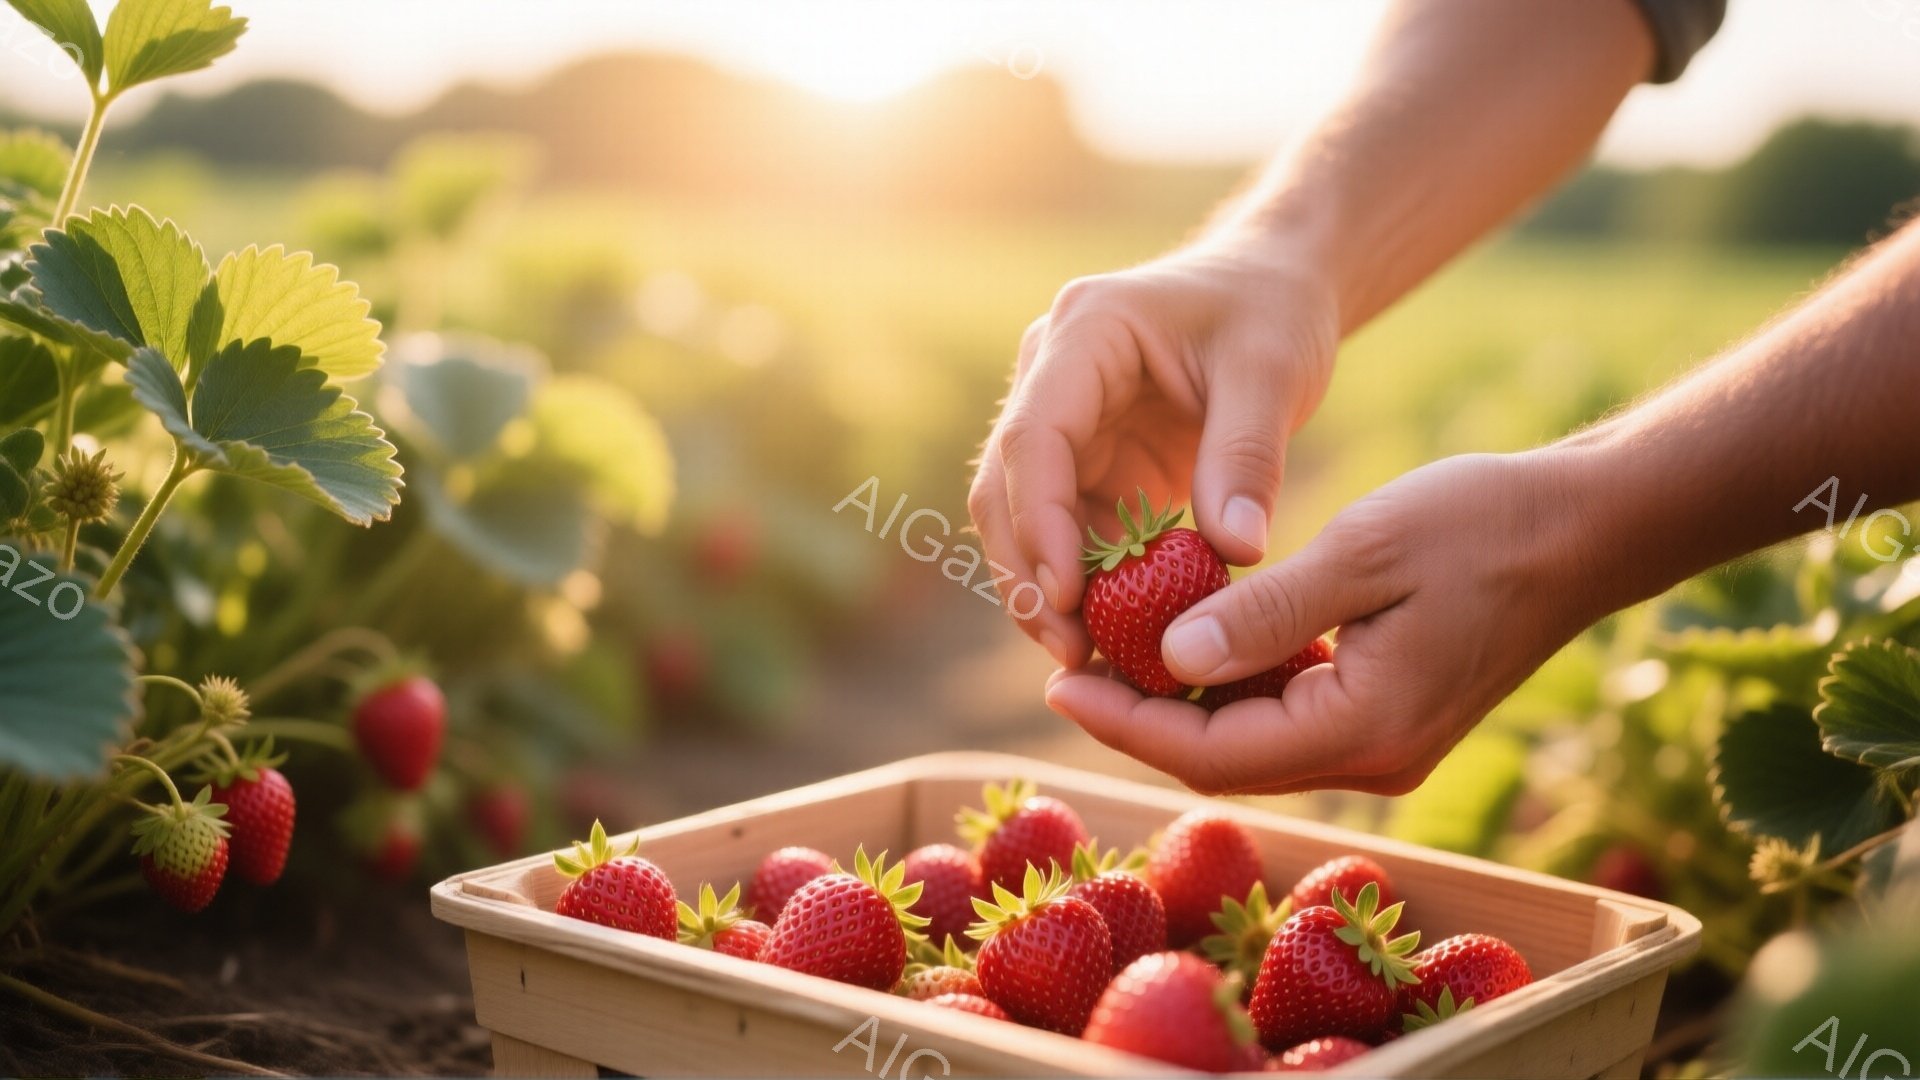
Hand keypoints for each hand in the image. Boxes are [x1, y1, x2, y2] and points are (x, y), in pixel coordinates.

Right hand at [968, 242, 1340, 667]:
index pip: (1034, 435)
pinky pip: (1065, 534)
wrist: (1272, 287)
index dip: (1039, 520)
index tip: (1067, 595)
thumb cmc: (1271, 313)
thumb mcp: (1272, 372)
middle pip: (1005, 485)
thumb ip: (1247, 457)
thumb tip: (1237, 551)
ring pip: (1020, 519)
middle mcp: (1049, 376)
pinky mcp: (1085, 465)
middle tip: (1068, 650)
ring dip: (1044, 589)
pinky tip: (1110, 638)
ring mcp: (1062, 424)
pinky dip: (1082, 588)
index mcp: (1084, 332)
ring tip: (1085, 659)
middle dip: (1028, 571)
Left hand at [1045, 450, 1612, 794]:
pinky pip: (1286, 718)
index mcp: (1364, 729)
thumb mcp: (1363, 554)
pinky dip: (1231, 686)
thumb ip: (1266, 612)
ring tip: (1109, 647)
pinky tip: (1187, 640)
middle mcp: (1370, 759)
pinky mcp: (1386, 718)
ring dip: (1181, 702)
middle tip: (1066, 664)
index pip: (1212, 753)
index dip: (1126, 723)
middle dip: (1140, 717)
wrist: (1582, 531)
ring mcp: (1382, 745)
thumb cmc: (1480, 525)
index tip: (1055, 683)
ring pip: (1250, 742)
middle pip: (1222, 759)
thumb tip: (1168, 652)